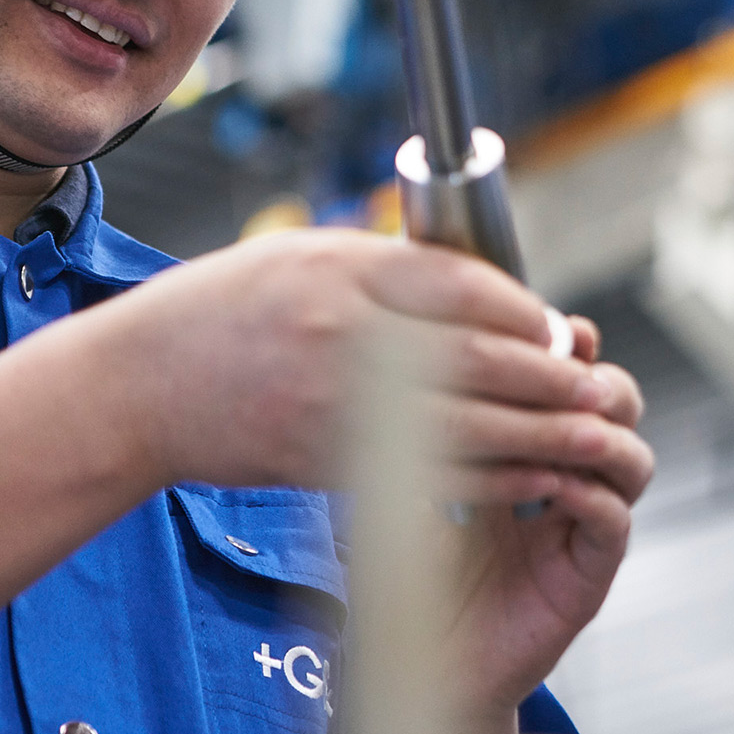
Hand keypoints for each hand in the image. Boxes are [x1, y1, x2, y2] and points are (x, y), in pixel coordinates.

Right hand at [98, 228, 615, 495]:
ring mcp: (338, 404)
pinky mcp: (331, 461)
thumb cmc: (221, 311)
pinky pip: (431, 471)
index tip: (558, 327)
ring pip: (468, 423)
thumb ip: (389, 269)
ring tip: (587, 433)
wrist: (139, 386)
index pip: (466, 288)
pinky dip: (492, 476)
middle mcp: (346, 335)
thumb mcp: (304, 257)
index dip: (527, 312)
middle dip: (552, 375)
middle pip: (481, 357)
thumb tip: (484, 292)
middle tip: (594, 384)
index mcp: (344, 272)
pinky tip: (529, 474)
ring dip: (540, 433)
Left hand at [447, 328, 651, 729]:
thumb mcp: (420, 478)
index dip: (578, 354)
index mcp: (536, 450)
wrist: (421, 658)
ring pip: (633, 462)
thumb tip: (417, 350)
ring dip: (605, 435)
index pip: (576, 386)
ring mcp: (584, 528)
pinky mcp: (588, 575)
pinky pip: (613, 522)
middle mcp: (570, 483)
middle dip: (604, 385)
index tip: (566, 330)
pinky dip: (592, 494)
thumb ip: (433, 425)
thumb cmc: (415, 570)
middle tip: (577, 373)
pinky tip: (558, 483)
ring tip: (574, 425)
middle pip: (621, 413)